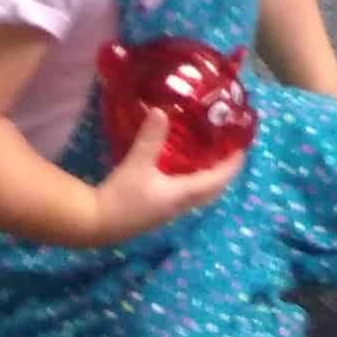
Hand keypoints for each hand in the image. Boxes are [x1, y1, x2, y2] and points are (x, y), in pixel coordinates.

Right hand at [84, 107, 246, 246]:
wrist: (93, 225)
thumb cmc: (119, 197)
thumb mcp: (136, 164)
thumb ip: (151, 138)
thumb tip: (162, 111)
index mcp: (181, 195)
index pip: (216, 181)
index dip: (231, 166)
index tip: (243, 150)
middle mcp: (179, 206)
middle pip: (210, 191)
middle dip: (224, 174)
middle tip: (230, 153)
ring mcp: (166, 211)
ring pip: (197, 195)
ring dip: (208, 179)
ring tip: (210, 158)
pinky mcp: (154, 211)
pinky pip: (183, 196)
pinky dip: (191, 182)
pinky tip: (180, 170)